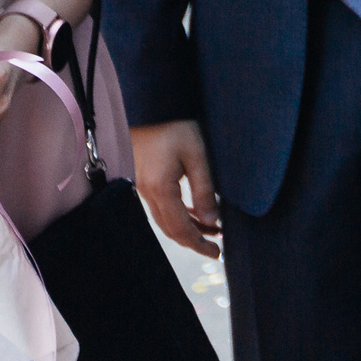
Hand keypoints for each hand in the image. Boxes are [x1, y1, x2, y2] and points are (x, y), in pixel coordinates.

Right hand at [133, 119, 221, 256]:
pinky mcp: (146, 181)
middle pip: (171, 229)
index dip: (199, 244)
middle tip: (216, 250)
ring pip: (166, 220)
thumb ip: (204, 189)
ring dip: (188, 229)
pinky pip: (163, 208)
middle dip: (194, 242)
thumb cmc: (175, 126)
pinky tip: (196, 214)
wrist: (149, 106)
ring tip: (212, 232)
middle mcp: (149, 193)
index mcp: (161, 189)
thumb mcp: (197, 155)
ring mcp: (144, 188)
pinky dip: (180, 216)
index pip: (181, 229)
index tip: (216, 254)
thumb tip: (212, 221)